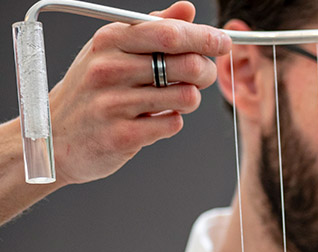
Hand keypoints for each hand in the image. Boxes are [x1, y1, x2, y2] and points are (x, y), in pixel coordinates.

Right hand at [47, 2, 230, 185]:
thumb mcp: (112, 50)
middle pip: (187, 66)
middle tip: (201, 77)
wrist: (55, 136)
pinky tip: (153, 120)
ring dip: (188, 101)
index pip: (169, 33)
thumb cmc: (91, 90)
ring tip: (170, 101)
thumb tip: (187, 9)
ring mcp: (115, 103)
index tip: (224, 42)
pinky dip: (172, 123)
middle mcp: (110, 68)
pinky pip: (173, 125)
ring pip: (186, 98)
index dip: (205, 38)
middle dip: (205, 72)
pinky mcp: (123, 135)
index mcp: (110, 40)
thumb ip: (152, 28)